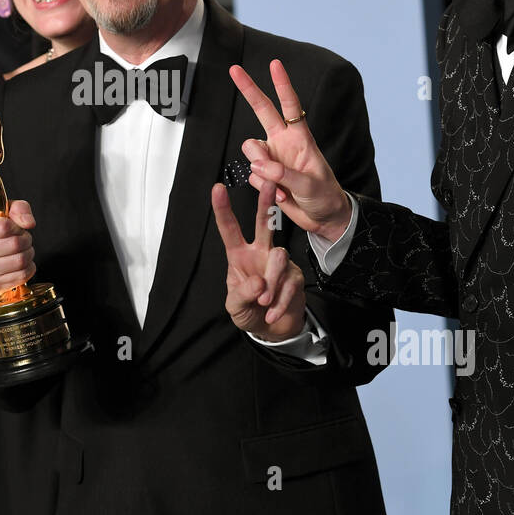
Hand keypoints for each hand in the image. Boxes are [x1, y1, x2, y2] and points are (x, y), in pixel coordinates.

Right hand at [0, 200, 37, 295]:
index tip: (16, 227)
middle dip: (25, 239)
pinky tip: (22, 262)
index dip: (16, 226)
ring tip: (23, 249)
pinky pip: (21, 275)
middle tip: (23, 238)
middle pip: (13, 244)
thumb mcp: (4, 212)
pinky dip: (28, 267)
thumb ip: (19, 209)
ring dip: (28, 253)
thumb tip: (28, 223)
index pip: (3, 227)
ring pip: (19, 260)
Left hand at [212, 179, 305, 340]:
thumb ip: (242, 294)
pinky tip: (272, 313)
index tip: (217, 188)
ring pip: (279, 257)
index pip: (229, 230)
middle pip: (265, 224)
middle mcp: (260, 253)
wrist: (272, 329)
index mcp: (239, 256)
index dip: (223, 210)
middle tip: (270, 185)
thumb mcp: (236, 307)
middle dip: (266, 203)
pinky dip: (280, 302)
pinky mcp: (296, 276)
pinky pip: (290, 283)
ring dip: (271, 283)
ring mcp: (280, 263)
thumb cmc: (249, 312)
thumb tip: (258, 283)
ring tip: (264, 302)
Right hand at [230, 59, 351, 241]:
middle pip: (262, 110)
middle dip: (248, 89)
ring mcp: (272, 158)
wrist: (322, 217)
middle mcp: (283, 143)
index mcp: (300, 138)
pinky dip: (264, 188)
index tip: (275, 65)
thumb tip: (260, 166)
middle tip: (234, 69)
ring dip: (261, 168)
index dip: (282, 85)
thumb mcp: (310, 185)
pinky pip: (253, 176)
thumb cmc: (324, 196)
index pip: (290, 106)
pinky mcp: (265, 175)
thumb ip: (284, 174)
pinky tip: (280, 196)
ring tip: (280, 187)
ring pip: (251, 151)